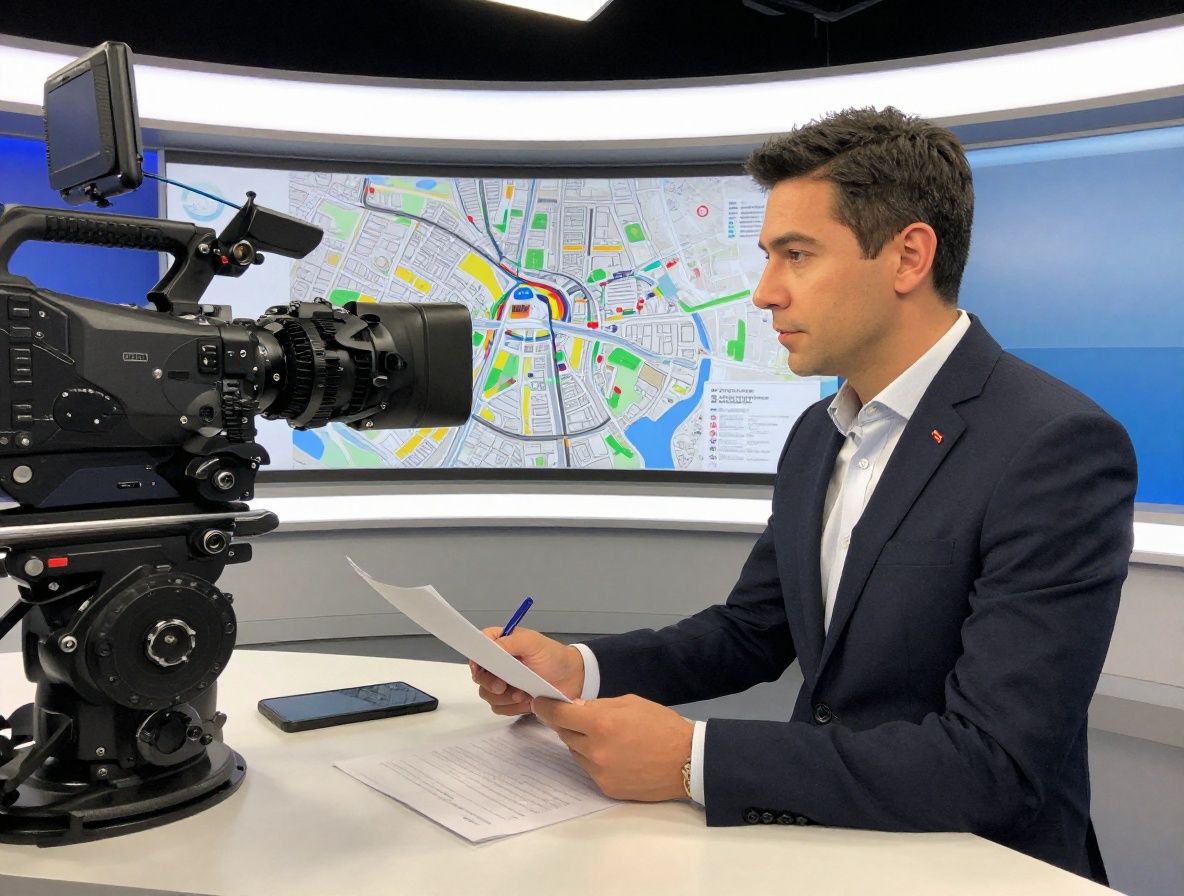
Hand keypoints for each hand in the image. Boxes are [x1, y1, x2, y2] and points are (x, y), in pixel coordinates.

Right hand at [469, 627, 584, 715]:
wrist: (573, 679)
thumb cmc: (554, 657)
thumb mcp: (533, 643)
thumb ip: (509, 642)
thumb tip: (489, 648)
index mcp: (502, 644)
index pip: (478, 649)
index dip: (475, 659)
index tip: (479, 669)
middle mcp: (499, 664)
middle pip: (479, 676)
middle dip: (490, 683)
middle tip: (503, 686)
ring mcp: (504, 683)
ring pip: (487, 694)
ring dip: (504, 698)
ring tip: (524, 693)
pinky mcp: (511, 700)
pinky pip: (500, 708)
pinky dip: (512, 707)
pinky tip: (527, 701)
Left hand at [532, 694, 693, 801]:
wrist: (687, 760)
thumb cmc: (662, 725)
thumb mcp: (630, 703)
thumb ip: (598, 706)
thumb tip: (574, 709)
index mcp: (601, 724)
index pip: (559, 715)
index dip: (546, 708)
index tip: (540, 704)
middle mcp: (595, 751)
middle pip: (565, 735)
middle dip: (569, 724)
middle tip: (582, 719)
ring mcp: (600, 772)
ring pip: (576, 753)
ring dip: (582, 743)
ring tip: (606, 737)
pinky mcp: (606, 788)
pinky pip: (589, 769)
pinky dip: (595, 759)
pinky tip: (615, 754)